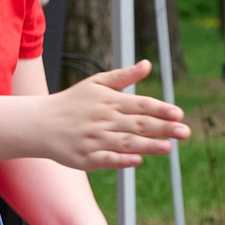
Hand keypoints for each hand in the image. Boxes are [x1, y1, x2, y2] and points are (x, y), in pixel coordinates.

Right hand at [39, 61, 190, 170]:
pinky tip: (138, 160)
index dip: (161, 109)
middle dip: (163, 128)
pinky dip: (122, 160)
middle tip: (185, 132)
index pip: (141, 104)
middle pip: (138, 124)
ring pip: (126, 142)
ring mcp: (94, 139)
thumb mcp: (96, 84)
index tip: (179, 114)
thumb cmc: (72, 103)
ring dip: (149, 146)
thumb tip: (147, 64)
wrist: (39, 123)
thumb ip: (124, 76)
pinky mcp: (85, 158)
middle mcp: (104, 119)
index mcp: (109, 100)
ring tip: (169, 148)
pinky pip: (107, 160)